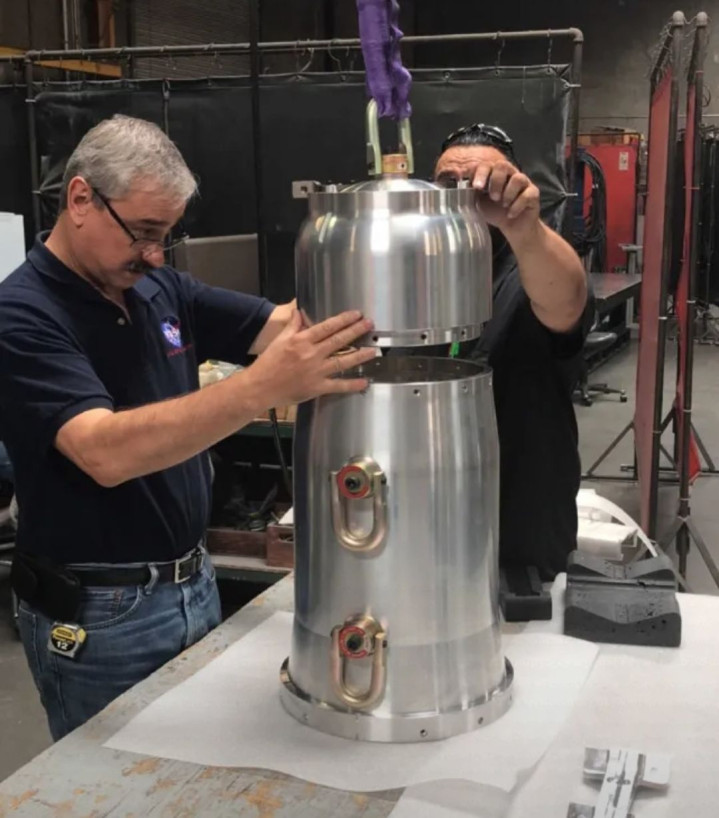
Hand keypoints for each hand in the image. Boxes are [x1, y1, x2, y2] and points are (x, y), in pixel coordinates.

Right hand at [246, 309, 376, 406]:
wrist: (259, 387)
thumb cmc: (268, 363)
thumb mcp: (279, 340)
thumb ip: (293, 326)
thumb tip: (298, 311)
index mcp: (302, 341)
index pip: (327, 326)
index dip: (344, 319)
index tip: (356, 314)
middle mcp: (311, 354)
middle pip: (339, 340)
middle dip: (356, 331)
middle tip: (370, 324)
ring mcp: (316, 372)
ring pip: (343, 362)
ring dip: (359, 355)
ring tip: (372, 351)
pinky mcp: (317, 388)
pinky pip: (338, 386)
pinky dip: (352, 385)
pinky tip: (364, 382)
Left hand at [471, 159, 540, 234]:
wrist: (513, 228)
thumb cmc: (496, 213)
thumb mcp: (479, 203)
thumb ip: (472, 193)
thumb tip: (461, 186)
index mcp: (495, 175)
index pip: (487, 165)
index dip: (481, 173)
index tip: (476, 187)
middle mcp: (510, 175)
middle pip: (503, 165)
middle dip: (495, 181)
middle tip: (493, 197)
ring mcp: (523, 183)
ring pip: (518, 178)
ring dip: (508, 193)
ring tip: (504, 205)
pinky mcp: (533, 194)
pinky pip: (527, 195)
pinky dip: (517, 206)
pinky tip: (510, 214)